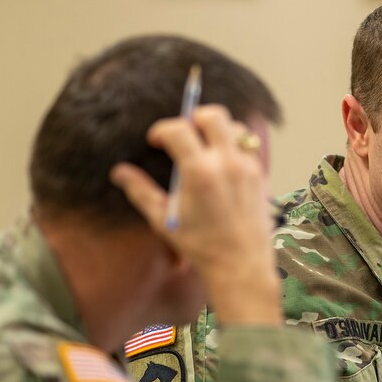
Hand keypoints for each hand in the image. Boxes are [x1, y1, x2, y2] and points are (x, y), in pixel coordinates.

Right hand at [110, 105, 280, 324]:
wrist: (240, 266)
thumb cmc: (200, 246)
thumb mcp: (163, 219)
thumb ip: (140, 191)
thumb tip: (119, 172)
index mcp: (199, 171)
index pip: (178, 129)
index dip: (161, 130)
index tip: (155, 140)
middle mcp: (227, 163)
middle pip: (213, 115)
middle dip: (193, 117)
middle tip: (183, 134)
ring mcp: (248, 167)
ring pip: (236, 127)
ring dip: (218, 130)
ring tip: (204, 147)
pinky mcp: (261, 176)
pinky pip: (249, 147)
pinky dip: (235, 146)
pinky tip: (222, 165)